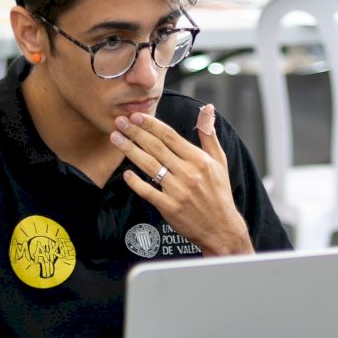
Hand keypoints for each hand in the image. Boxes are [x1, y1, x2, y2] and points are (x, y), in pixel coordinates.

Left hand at [112, 105, 252, 256]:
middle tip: (119, 121)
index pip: (170, 136)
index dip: (151, 124)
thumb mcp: (219, 161)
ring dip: (130, 150)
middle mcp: (188, 173)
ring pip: (149, 165)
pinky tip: (126, 173)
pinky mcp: (170, 207)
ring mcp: (178, 191)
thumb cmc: (219, 193)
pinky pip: (148, 191)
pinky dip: (136, 182)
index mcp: (199, 159)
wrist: (221, 228)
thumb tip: (207, 108)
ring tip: (116, 138)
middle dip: (135, 132)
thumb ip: (209, 134)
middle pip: (156, 147)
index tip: (136, 116)